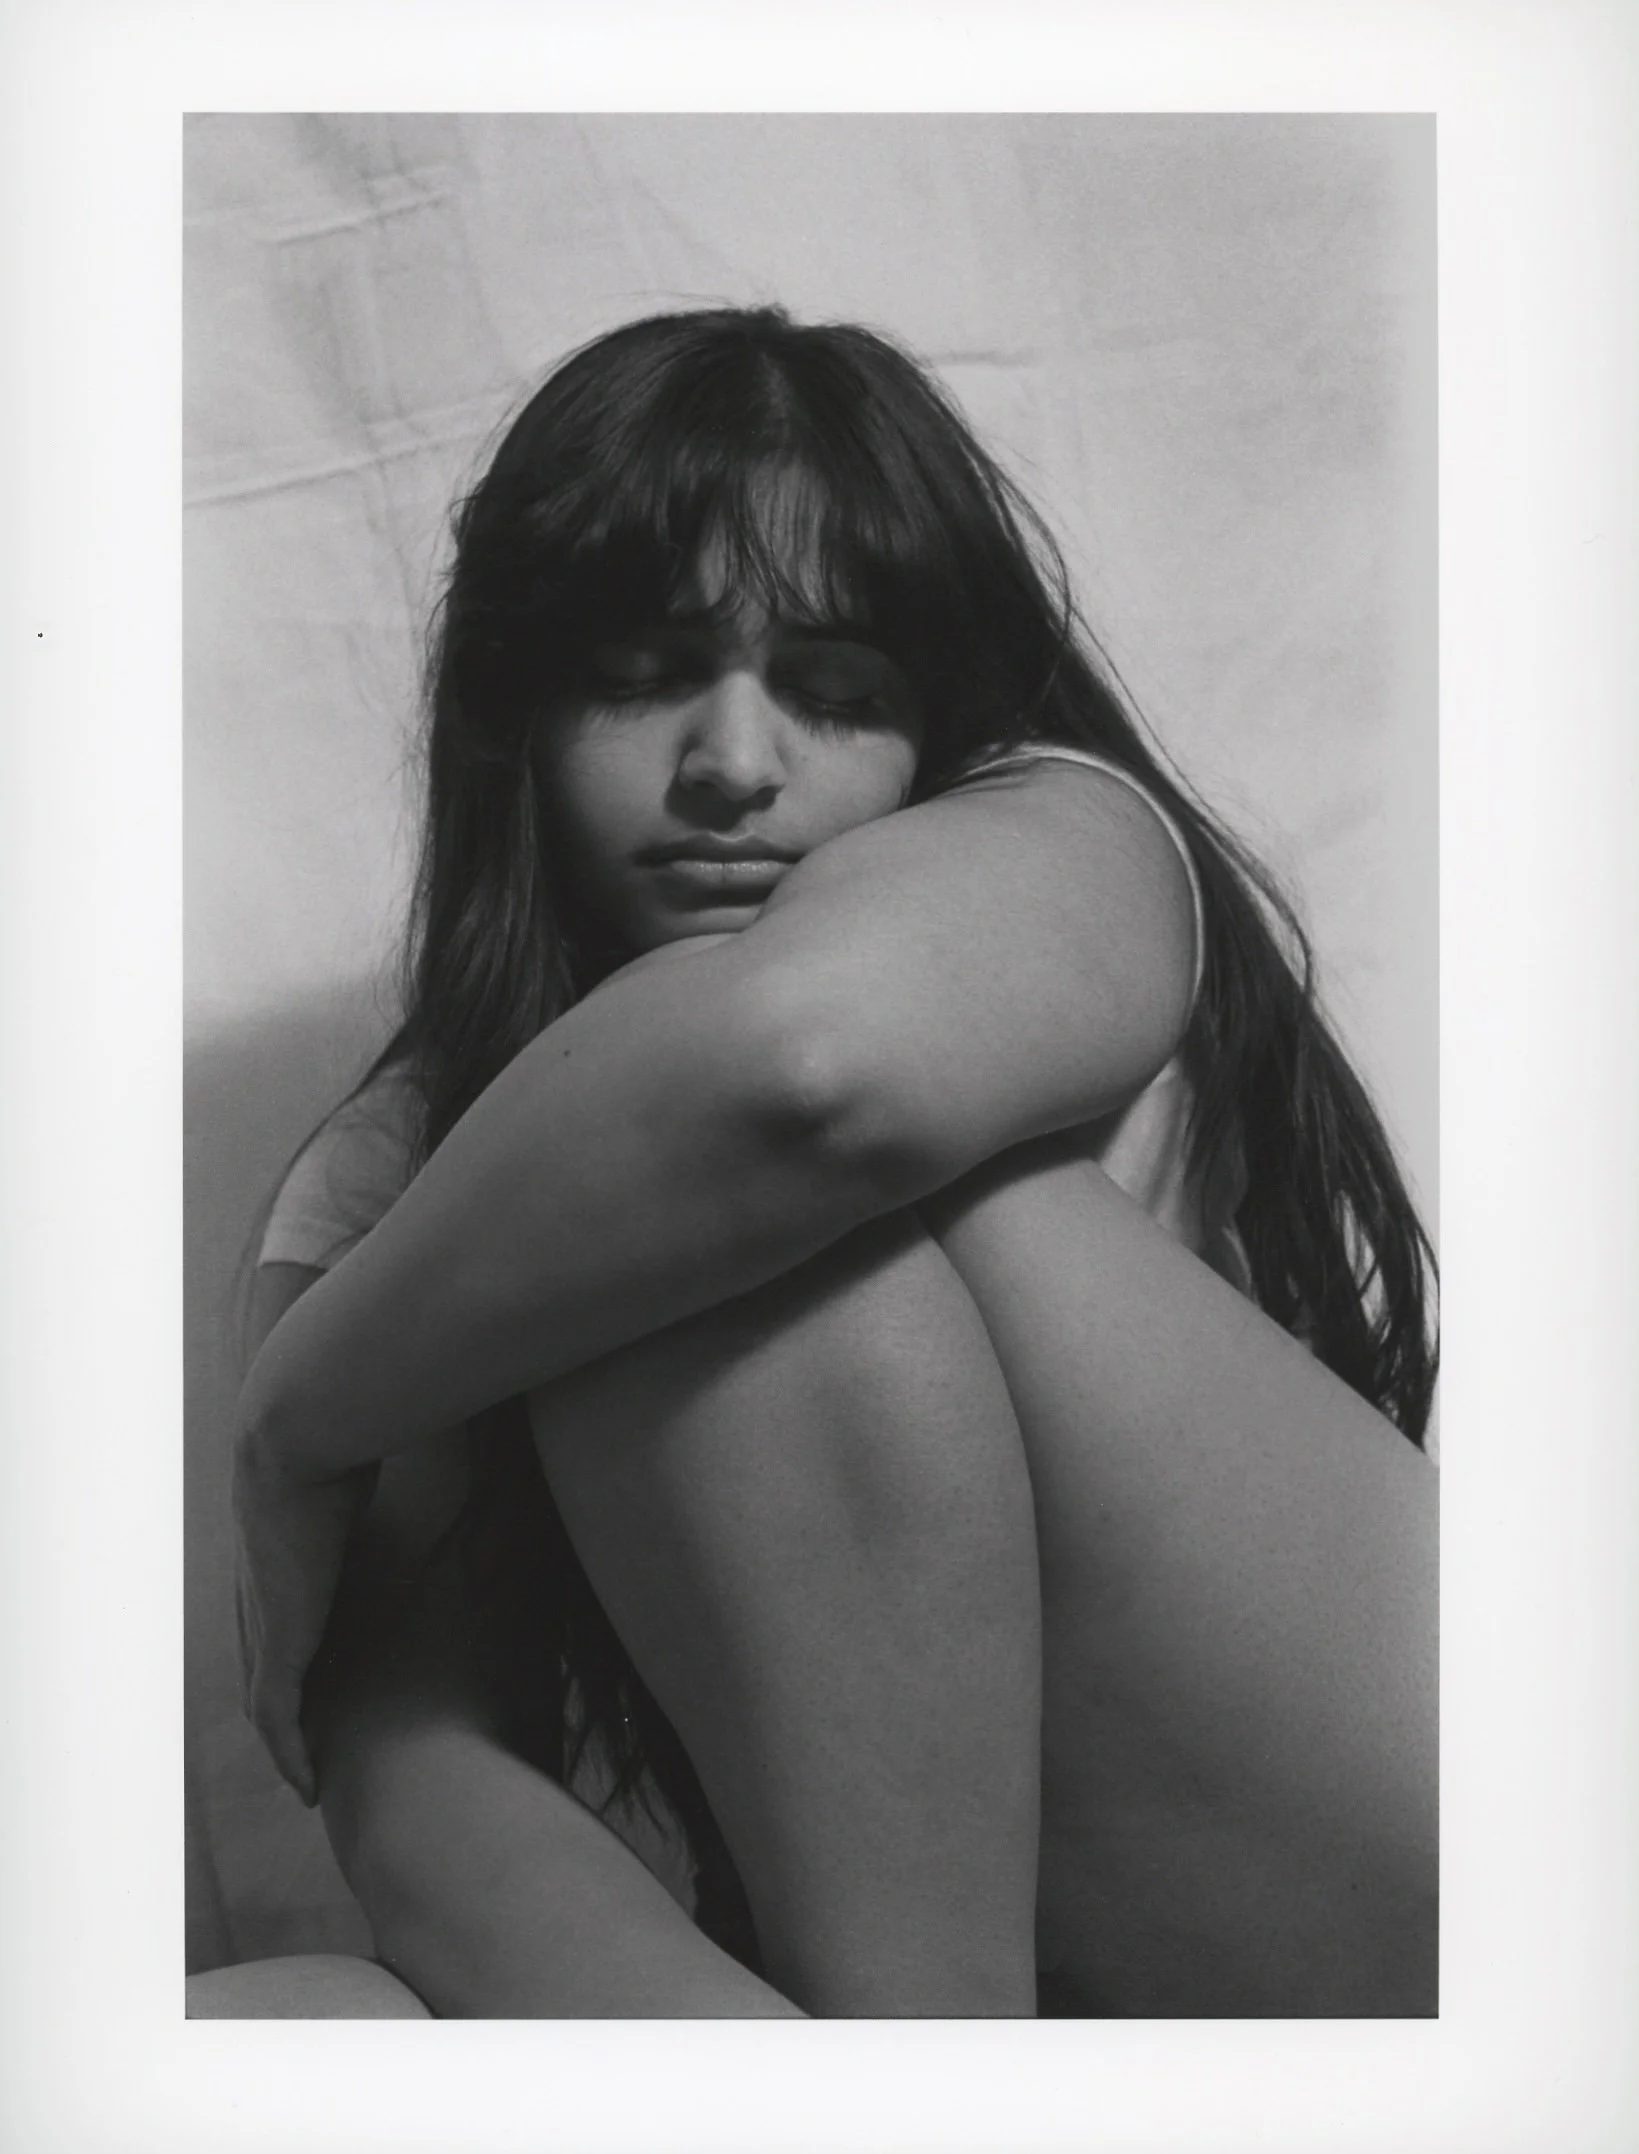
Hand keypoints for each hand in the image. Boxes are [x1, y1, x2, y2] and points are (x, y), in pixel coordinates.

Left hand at [233, 1424, 373, 1803]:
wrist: (298, 1432)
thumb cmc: (341, 1426)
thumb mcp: (370, 1447)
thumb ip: (403, 1452)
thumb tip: (459, 1427)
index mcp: (281, 1547)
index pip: (279, 1610)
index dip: (295, 1643)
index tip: (322, 1667)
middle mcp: (264, 1590)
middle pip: (264, 1663)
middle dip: (286, 1703)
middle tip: (315, 1738)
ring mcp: (266, 1619)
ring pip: (267, 1699)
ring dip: (287, 1738)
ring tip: (314, 1772)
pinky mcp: (278, 1644)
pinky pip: (277, 1718)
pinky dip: (289, 1754)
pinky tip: (309, 1785)